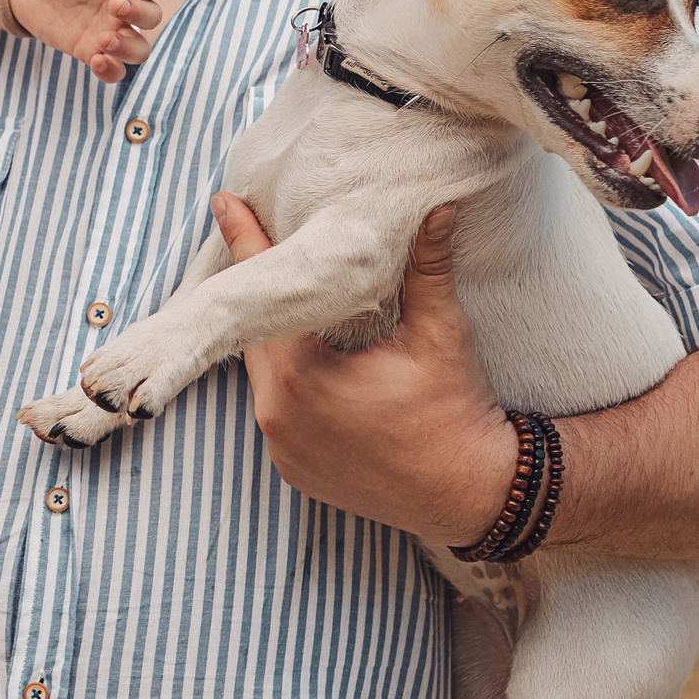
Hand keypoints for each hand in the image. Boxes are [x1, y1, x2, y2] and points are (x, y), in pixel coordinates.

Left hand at [9, 0, 165, 80]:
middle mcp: (124, 4)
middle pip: (152, 17)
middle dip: (139, 13)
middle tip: (114, 4)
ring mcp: (109, 30)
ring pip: (140, 49)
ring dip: (129, 46)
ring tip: (105, 38)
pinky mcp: (90, 51)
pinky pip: (114, 70)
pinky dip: (112, 71)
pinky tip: (97, 60)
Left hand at [216, 194, 515, 544]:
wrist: (475, 494)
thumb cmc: (457, 411)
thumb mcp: (441, 333)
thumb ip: (427, 267)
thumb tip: (438, 206)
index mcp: (301, 377)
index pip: (265, 296)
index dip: (246, 243)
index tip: (224, 203)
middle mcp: (277, 416)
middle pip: (256, 336)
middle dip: (258, 292)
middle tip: (249, 237)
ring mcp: (281, 448)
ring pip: (263, 375)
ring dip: (272, 340)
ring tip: (274, 298)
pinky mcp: (293, 469)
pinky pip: (276, 412)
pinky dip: (283, 385)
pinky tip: (295, 358)